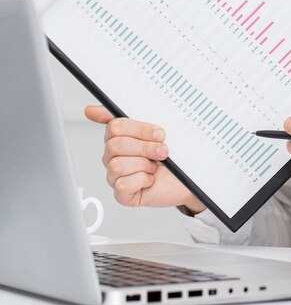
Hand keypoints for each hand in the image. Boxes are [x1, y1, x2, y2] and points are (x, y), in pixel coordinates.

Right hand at [84, 105, 204, 213]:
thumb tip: (91, 110)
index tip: (158, 132)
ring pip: (117, 165)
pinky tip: (150, 179)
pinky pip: (123, 184)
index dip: (140, 129)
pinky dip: (142, 180)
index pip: (114, 125)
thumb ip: (133, 115)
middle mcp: (113, 155)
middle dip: (145, 147)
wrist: (185, 179)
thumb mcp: (157, 130)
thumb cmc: (172, 155)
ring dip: (144, 165)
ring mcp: (115, 175)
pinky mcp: (122, 193)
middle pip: (115, 144)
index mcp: (119, 136)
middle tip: (162, 151)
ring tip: (155, 166)